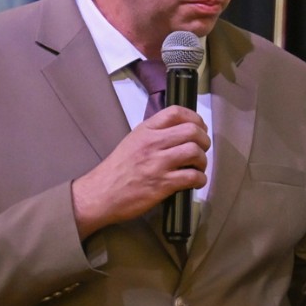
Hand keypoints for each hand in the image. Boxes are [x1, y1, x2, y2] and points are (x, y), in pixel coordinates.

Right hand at [70, 107, 209, 237]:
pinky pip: (192, 177)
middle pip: (192, 131)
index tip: (200, 128)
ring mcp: (158, 163)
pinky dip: (200, 180)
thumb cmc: (117, 169)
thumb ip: (154, 134)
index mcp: (146, 130)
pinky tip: (196, 182)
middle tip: (201, 150)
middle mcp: (153, 143)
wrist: (100, 193)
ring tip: (198, 168)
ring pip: (195, 152)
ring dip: (202, 161)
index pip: (176, 112)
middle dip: (204, 141)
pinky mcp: (163, 184)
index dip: (195, 118)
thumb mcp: (132, 141)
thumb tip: (179, 133)